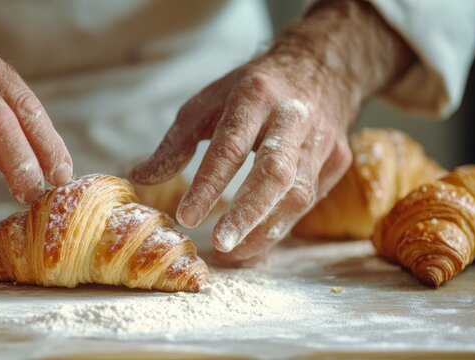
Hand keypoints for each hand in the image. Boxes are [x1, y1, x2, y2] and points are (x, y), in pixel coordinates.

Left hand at [131, 0, 412, 265]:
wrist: (319, 69)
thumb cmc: (251, 91)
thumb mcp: (207, 104)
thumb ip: (175, 144)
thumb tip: (137, 178)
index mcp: (255, 95)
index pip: (232, 145)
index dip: (210, 184)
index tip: (187, 217)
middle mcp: (294, 116)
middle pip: (275, 172)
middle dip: (247, 213)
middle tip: (220, 245)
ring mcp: (322, 140)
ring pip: (298, 194)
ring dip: (264, 231)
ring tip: (231, 254)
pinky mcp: (337, 161)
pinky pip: (308, 202)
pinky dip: (279, 228)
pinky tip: (254, 246)